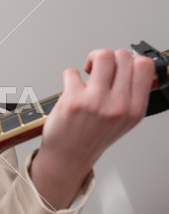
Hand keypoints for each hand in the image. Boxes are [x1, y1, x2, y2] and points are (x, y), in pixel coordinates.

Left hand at [30, 49, 153, 208]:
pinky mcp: (73, 100)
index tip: (119, 65)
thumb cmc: (91, 138)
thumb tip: (132, 67)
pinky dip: (70, 76)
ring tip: (88, 72)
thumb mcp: (124, 122)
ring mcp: (95, 102)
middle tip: (99, 68)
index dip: (129, 60)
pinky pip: (72, 71)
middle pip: (121, 56)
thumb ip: (131, 97)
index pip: (144, 66)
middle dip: (108, 58)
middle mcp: (118, 105)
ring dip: (92, 59)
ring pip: (102, 56)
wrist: (68, 157)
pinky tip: (71, 87)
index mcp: (134, 109)